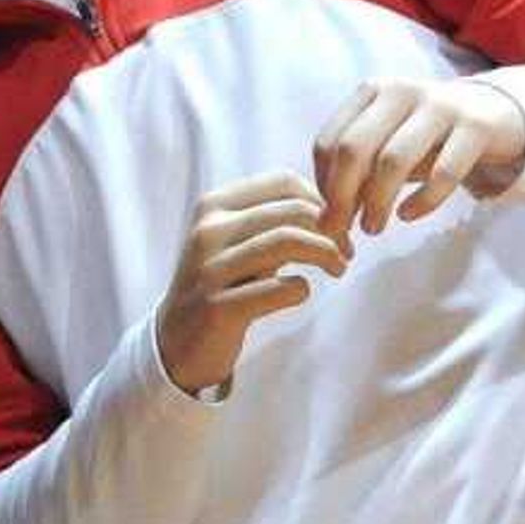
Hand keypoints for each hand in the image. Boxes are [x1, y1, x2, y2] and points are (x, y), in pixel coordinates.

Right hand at [155, 173, 351, 394]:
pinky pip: (281, 288)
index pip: (284, 182)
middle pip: (293, 210)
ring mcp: (209, 269)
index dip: (323, 202)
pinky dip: (302, 289)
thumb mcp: (239, 241)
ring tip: (338, 269)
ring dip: (327, 254)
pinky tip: (301, 293)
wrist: (178, 341)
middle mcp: (207, 230)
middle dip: (334, 230)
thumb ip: (275, 219)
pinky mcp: (218, 308)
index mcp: (213, 206)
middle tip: (346, 252)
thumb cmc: (222, 285)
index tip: (337, 228)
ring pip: (288, 241)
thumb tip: (334, 206)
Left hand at [311, 78, 524, 237]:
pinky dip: (422, 201)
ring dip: (377, 202)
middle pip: (355, 149)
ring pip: (394, 160)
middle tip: (342, 230)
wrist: (496, 115)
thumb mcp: (390, 140)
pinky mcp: (476, 127)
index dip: (323, 185)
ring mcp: (442, 106)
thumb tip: (328, 218)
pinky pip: (443, 173)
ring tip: (373, 229)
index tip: (330, 217)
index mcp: (373, 91)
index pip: (329, 141)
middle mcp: (403, 92)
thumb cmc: (430, 136)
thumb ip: (359, 169)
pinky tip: (409, 215)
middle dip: (343, 197)